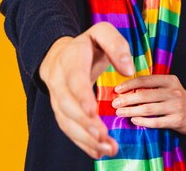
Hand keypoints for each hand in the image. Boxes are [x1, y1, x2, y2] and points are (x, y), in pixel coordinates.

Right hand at [39, 22, 134, 158]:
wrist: (59, 55)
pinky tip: (98, 152)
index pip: (74, 79)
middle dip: (85, 123)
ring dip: (85, 138)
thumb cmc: (87, 45)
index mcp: (70, 59)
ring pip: (66, 121)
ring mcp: (57, 98)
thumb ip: (116, 45)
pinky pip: (68, 129)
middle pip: (68, 105)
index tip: (93, 111)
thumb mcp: (102, 33)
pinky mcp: (60, 111)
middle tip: (104, 137)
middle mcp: (59, 80)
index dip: (81, 96)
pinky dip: (82, 142)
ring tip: (107, 148)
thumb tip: (128, 70)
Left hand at [112, 74, 185, 134]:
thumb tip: (126, 89)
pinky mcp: (177, 120)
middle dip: (127, 100)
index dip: (129, 84)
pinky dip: (143, 121)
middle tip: (115, 104)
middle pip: (145, 95)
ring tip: (120, 112)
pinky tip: (134, 120)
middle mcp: (174, 91)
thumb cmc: (175, 99)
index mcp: (170, 80)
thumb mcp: (167, 87)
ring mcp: (176, 106)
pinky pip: (156, 121)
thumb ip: (151, 86)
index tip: (117, 90)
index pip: (145, 80)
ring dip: (132, 111)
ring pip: (149, 109)